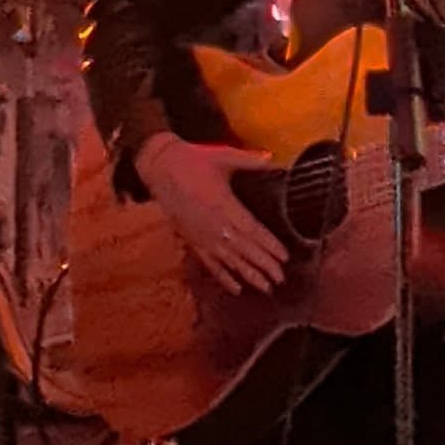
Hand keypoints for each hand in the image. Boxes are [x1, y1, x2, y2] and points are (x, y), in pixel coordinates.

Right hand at [135, 131, 286, 295]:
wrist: (159, 167)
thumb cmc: (192, 160)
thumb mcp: (222, 155)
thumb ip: (249, 159)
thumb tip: (272, 157)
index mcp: (223, 204)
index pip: (251, 230)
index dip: (269, 245)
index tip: (285, 257)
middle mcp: (213, 225)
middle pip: (244, 249)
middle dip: (263, 265)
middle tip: (281, 278)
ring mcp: (201, 235)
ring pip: (229, 260)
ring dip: (248, 274)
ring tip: (266, 287)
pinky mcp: (191, 239)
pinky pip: (209, 262)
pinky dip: (223, 276)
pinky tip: (236, 288)